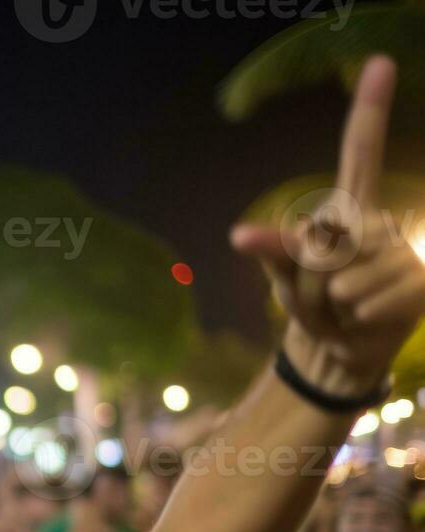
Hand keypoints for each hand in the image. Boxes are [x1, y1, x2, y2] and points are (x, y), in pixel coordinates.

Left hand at [232, 56, 424, 396]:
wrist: (338, 351)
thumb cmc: (311, 307)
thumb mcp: (287, 280)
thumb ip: (275, 252)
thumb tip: (241, 234)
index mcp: (346, 211)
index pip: (360, 151)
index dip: (370, 108)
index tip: (378, 62)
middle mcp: (379, 221)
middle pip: (339, 237)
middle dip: (319, 274)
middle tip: (327, 292)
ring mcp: (403, 249)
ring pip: (355, 273)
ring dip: (341, 300)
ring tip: (348, 305)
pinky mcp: (420, 280)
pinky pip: (379, 296)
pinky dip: (364, 314)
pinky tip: (371, 316)